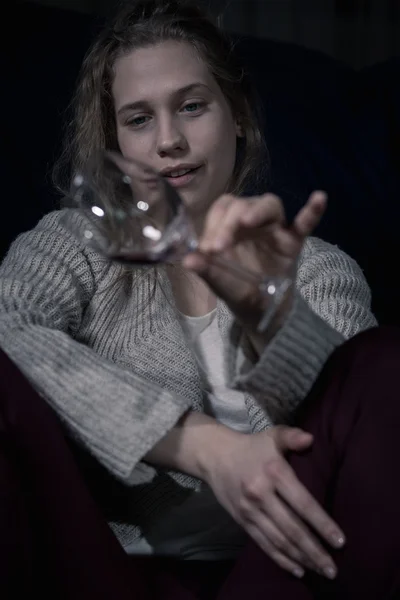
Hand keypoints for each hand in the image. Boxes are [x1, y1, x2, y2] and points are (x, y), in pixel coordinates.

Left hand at [183, 191, 326, 335]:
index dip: (213, 224)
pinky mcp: (294, 242)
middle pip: (242, 204)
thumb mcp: (219, 282)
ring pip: (269, 205)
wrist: (260, 311)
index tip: (206, 248)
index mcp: (230, 227)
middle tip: (219, 247)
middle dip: (228, 222)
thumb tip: (187, 260)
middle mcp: (251, 222)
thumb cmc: (237, 289)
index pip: (221, 210)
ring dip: (257, 211)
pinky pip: (305, 223)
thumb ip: (205, 270)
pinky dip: (312, 211)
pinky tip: (320, 198)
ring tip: (246, 222)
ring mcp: (274, 230)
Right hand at [204, 425, 344, 578]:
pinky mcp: (242, 520)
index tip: (339, 541)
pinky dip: (281, 559)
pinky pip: (264, 543)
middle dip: (315, 551)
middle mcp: (261, 494)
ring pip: (279, 540)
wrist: (215, 455)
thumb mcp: (272, 435)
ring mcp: (250, 510)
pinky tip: (297, 569)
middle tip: (333, 569)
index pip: (303, 503)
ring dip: (301, 558)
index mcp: (273, 472)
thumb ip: (292, 436)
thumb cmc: (252, 446)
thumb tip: (311, 439)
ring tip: (320, 570)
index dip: (322, 524)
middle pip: (292, 528)